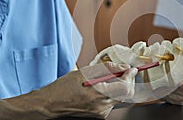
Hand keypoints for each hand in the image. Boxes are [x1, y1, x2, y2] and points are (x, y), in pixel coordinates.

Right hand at [1, 62, 137, 118]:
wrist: (50, 104)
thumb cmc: (64, 87)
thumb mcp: (85, 72)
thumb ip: (107, 68)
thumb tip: (124, 68)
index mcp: (98, 94)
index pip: (125, 87)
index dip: (131, 76)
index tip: (132, 69)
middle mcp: (102, 106)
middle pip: (126, 93)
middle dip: (127, 80)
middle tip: (122, 71)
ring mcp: (101, 112)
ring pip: (120, 96)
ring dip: (119, 85)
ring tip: (107, 78)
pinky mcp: (100, 115)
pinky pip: (113, 101)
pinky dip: (112, 92)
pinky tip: (102, 87)